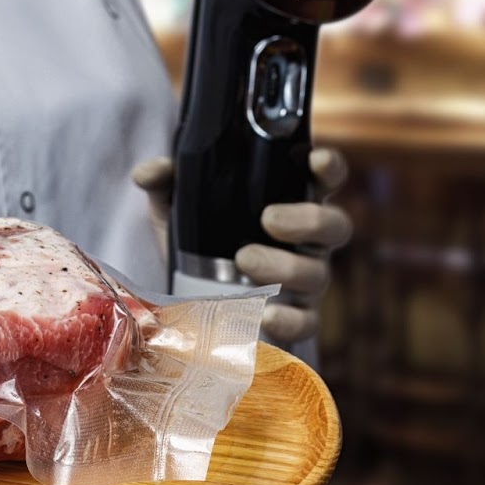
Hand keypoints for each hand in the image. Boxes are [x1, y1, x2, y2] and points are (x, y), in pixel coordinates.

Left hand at [131, 148, 352, 343]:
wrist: (189, 298)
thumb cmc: (199, 240)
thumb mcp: (178, 209)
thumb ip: (166, 184)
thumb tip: (148, 172)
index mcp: (290, 202)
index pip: (325, 180)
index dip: (329, 168)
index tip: (314, 161)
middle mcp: (307, 241)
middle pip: (335, 226)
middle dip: (309, 221)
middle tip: (268, 219)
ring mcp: (306, 281)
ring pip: (318, 274)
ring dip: (286, 267)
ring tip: (244, 260)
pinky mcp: (296, 319)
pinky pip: (307, 322)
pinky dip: (289, 320)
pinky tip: (265, 315)